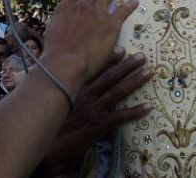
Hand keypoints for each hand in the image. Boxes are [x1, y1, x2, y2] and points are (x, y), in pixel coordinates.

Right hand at [43, 0, 138, 81]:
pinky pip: (123, 11)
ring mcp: (97, 13)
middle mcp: (82, 6)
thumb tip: (60, 21)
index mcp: (66, 7)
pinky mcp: (110, 25)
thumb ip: (59, 22)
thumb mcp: (52, 32)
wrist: (65, 63)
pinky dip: (130, 5)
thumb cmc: (55, 53)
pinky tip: (135, 1)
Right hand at [44, 48, 152, 172]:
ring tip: (148, 73)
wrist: (47, 146)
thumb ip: (66, 91)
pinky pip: (120, 117)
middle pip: (110, 77)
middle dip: (127, 65)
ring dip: (135, 81)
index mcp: (76, 88)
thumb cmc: (51, 124)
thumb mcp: (56, 102)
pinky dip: (135, 112)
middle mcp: (86, 95)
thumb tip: (71, 82)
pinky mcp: (98, 125)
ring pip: (118, 92)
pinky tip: (148, 107)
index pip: (95, 70)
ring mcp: (94, 109)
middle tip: (142, 56)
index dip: (110, 59)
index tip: (122, 49)